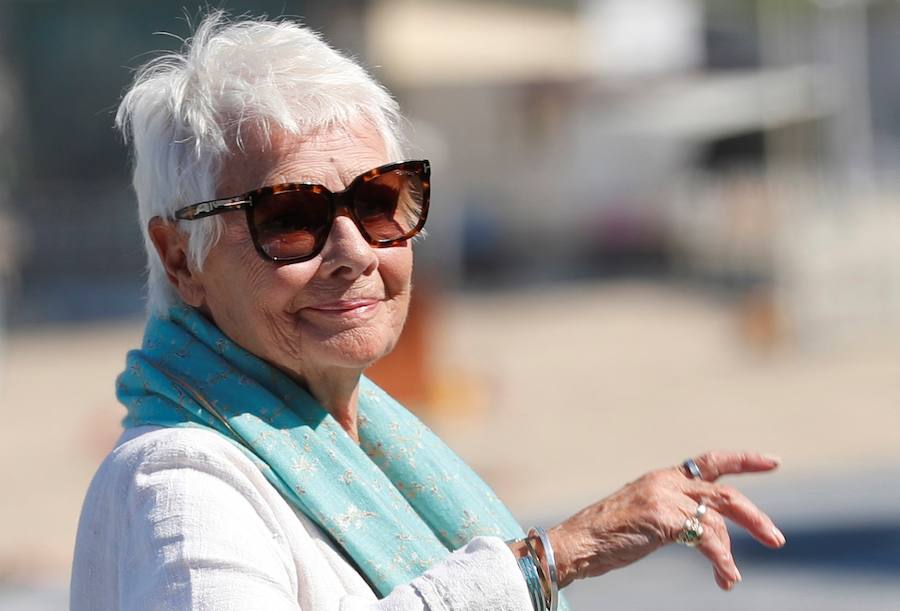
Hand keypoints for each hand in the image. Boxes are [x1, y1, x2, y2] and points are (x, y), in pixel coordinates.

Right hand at [547, 451, 784, 590]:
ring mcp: (664, 497)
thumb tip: (704, 532)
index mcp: (661, 478)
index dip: (744, 460)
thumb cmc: (603, 538)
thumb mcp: (644, 519)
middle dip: (753, 516)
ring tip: (732, 578)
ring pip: (718, 517)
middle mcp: (665, 482)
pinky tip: (725, 578)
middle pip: (724, 492)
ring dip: (733, 550)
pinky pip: (706, 538)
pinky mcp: (663, 517)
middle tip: (776, 539)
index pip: (710, 461)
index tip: (773, 462)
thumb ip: (673, 515)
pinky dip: (721, 560)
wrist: (575, 543)